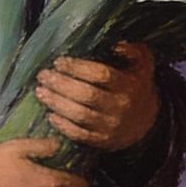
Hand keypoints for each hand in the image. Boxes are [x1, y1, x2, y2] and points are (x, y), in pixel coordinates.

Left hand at [35, 40, 161, 152]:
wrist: (145, 119)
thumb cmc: (136, 82)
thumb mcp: (143, 61)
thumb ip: (133, 50)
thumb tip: (116, 45)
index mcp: (129, 84)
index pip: (100, 75)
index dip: (77, 68)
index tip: (58, 61)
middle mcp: (121, 107)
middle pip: (86, 95)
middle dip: (61, 84)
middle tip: (43, 75)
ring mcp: (112, 126)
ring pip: (80, 115)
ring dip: (57, 103)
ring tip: (40, 92)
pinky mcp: (103, 141)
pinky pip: (80, 134)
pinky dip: (63, 126)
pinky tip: (50, 115)